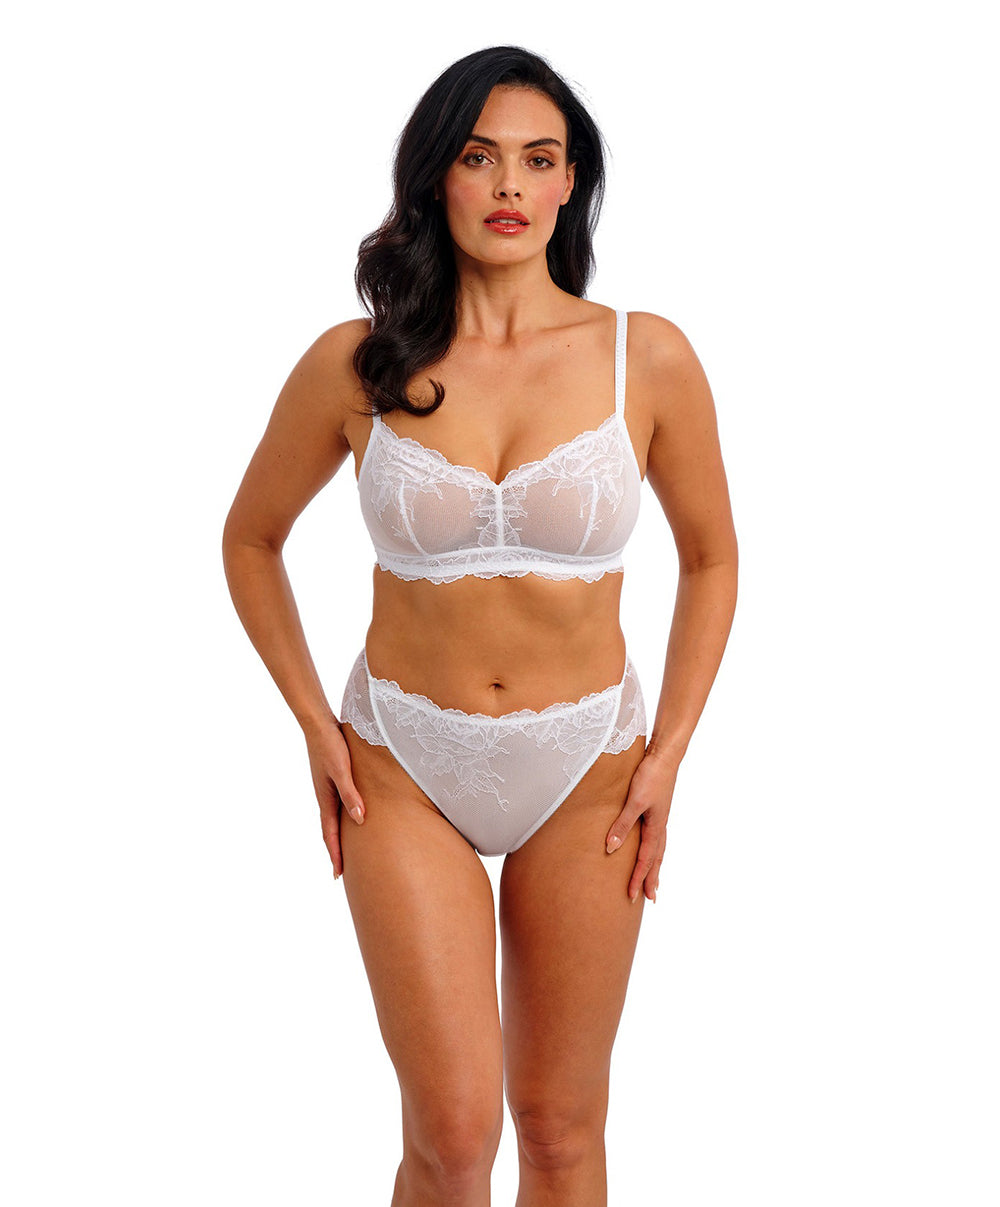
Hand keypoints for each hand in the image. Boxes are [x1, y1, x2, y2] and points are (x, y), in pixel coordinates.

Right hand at [303, 720, 365, 878]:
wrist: (318, 724)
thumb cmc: (331, 745)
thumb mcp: (342, 770)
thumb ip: (350, 793)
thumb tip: (359, 819)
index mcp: (325, 799)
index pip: (330, 834)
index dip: (335, 854)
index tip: (338, 875)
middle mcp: (325, 797)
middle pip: (330, 831)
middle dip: (335, 851)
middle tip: (341, 871)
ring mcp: (327, 788)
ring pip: (333, 818)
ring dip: (337, 835)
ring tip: (345, 849)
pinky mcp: (332, 779)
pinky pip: (336, 805)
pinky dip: (341, 817)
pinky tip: (350, 815)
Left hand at [604, 749, 678, 903]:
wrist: (665, 756)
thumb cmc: (651, 776)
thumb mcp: (634, 801)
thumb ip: (623, 824)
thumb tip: (611, 848)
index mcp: (656, 828)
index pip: (645, 860)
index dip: (637, 879)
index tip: (631, 897)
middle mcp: (660, 826)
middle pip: (656, 860)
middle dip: (651, 879)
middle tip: (649, 899)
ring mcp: (660, 818)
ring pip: (659, 850)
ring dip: (655, 867)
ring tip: (653, 881)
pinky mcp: (657, 810)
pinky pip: (657, 838)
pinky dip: (655, 851)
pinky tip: (651, 848)